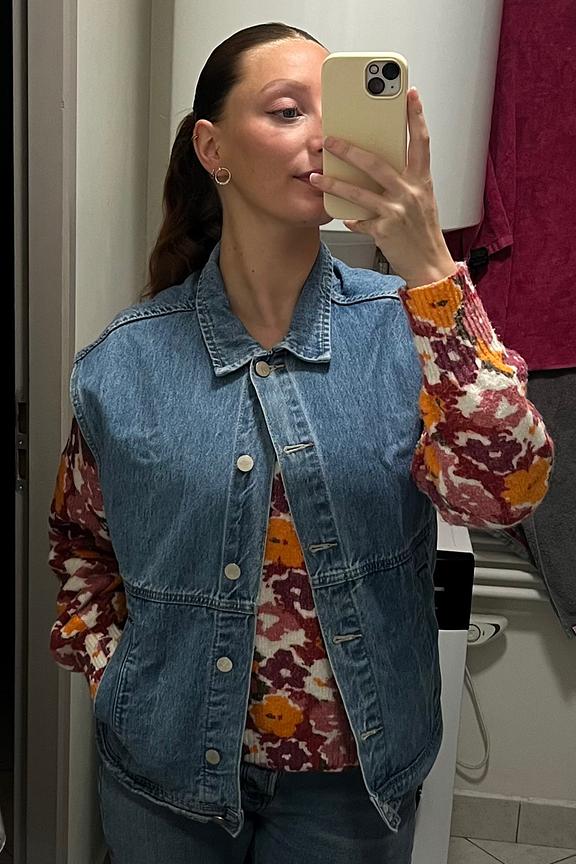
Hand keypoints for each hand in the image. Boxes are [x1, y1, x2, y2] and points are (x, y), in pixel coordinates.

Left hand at [310, 88, 456, 286]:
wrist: (430, 266)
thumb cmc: (423, 233)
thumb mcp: (421, 201)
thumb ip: (404, 181)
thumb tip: (379, 165)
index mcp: (422, 181)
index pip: (421, 142)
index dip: (416, 117)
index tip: (409, 95)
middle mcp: (411, 193)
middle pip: (377, 163)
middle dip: (350, 149)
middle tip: (330, 139)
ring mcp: (397, 211)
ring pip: (359, 191)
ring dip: (334, 183)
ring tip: (317, 175)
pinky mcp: (385, 230)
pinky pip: (359, 220)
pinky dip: (349, 218)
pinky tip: (341, 216)